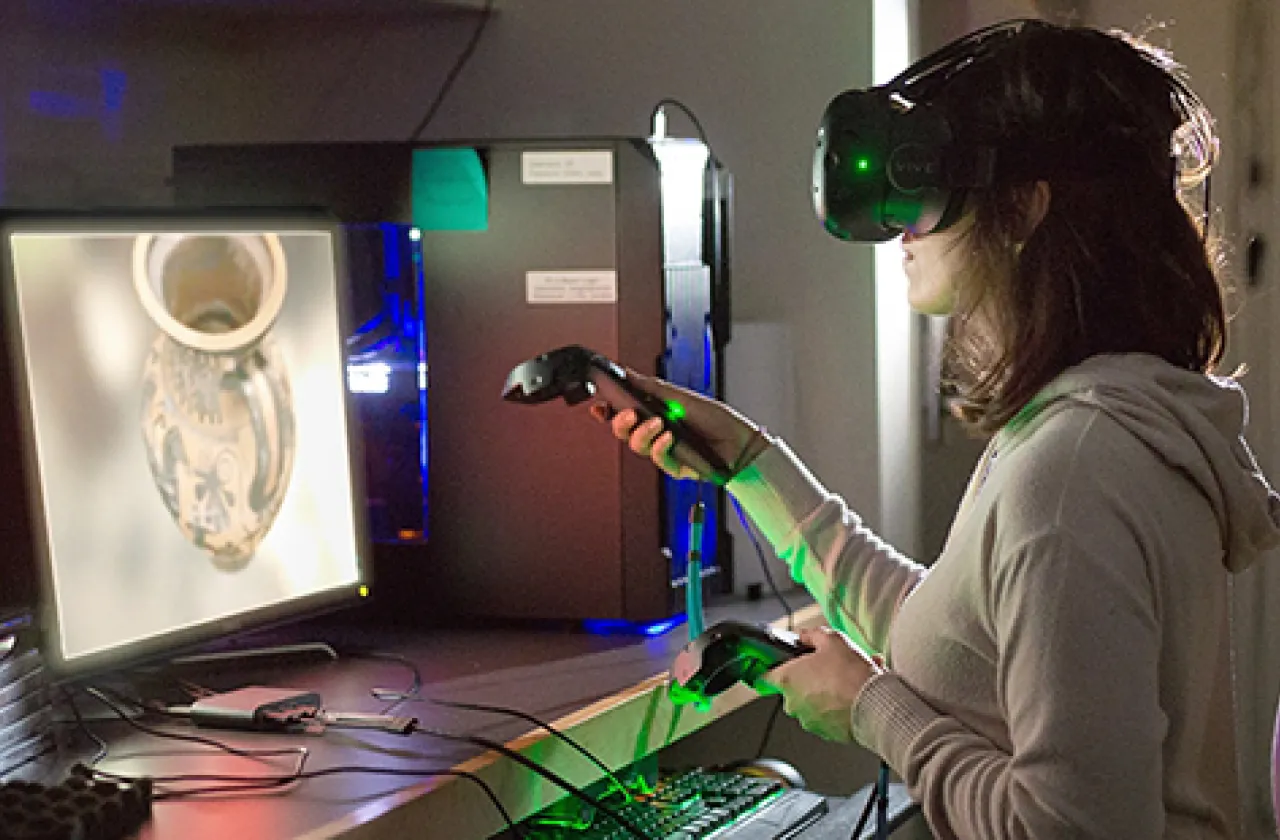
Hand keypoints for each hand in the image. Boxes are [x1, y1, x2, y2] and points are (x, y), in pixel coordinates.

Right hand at [587, 371, 768, 481]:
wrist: (739, 441)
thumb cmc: (715, 418)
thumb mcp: (680, 396)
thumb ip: (650, 387)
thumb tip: (626, 373)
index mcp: (656, 414)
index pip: (625, 413)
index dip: (608, 411)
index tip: (599, 406)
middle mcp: (657, 433)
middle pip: (625, 432)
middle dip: (620, 422)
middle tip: (627, 413)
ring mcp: (665, 451)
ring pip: (637, 447)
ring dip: (643, 434)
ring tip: (657, 423)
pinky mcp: (675, 468)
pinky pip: (658, 460)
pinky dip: (660, 447)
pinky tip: (669, 437)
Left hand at [757, 627, 883, 743]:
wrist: (875, 706)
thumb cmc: (851, 675)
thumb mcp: (832, 640)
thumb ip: (813, 635)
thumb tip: (805, 636)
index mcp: (787, 680)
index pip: (764, 678)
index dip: (772, 669)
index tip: (777, 667)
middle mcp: (793, 704)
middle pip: (794, 687)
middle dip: (811, 677)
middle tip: (831, 666)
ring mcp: (809, 721)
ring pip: (814, 701)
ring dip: (828, 690)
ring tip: (852, 678)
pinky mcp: (826, 733)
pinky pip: (828, 716)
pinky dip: (839, 706)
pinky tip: (857, 692)